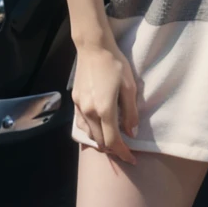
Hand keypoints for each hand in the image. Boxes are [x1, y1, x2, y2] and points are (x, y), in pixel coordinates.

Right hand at [72, 41, 138, 163]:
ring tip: (113, 138)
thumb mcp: (129, 86)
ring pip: (89, 135)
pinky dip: (91, 131)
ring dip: (101, 141)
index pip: (113, 142)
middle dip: (113, 150)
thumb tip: (131, 133)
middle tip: (124, 149)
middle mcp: (89, 112)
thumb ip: (130, 112)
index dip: (123, 153)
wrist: (93, 47)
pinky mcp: (75, 101)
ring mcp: (80, 107)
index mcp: (104, 109)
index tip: (132, 159)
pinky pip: (82, 124)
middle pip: (100, 142)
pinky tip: (98, 126)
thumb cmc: (115, 64)